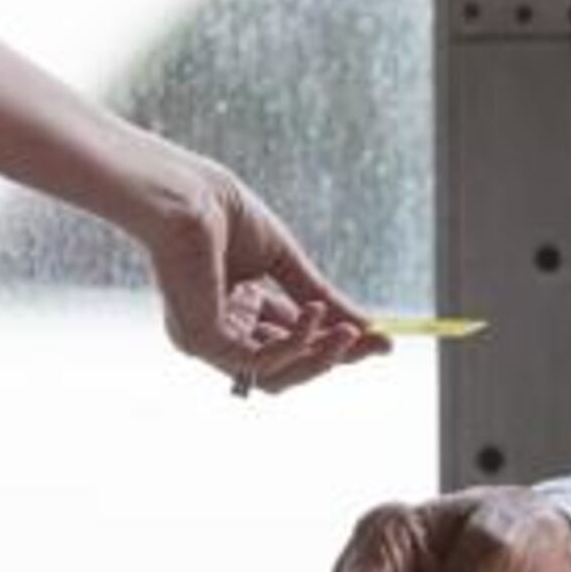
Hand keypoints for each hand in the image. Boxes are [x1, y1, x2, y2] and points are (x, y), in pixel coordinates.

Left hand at [143, 152, 380, 396]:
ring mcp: (207, 343)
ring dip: (321, 356)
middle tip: (379, 345)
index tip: (381, 339)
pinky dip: (295, 343)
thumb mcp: (285, 263)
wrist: (189, 196)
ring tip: (350, 331)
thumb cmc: (226, 216)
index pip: (290, 342)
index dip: (335, 344)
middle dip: (336, 357)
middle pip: (287, 369)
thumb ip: (320, 296)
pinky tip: (316, 313)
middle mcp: (217, 334)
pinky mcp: (202, 341)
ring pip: (277, 376)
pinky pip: (260, 361)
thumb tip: (368, 326)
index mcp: (233, 312)